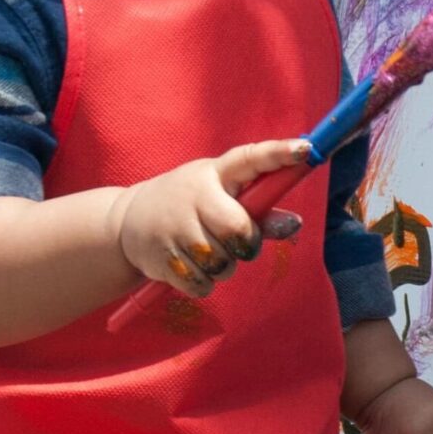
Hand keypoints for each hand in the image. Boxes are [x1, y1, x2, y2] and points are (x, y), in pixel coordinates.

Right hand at [110, 139, 307, 296]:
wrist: (126, 223)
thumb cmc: (191, 206)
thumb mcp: (221, 197)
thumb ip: (260, 212)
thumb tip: (295, 224)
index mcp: (214, 173)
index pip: (249, 158)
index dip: (278, 154)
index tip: (305, 148)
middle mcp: (194, 195)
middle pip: (238, 229)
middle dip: (246, 244)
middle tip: (237, 242)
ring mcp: (174, 228)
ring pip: (223, 263)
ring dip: (224, 266)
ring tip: (207, 251)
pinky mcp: (162, 259)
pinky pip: (203, 284)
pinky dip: (204, 282)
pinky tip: (191, 265)